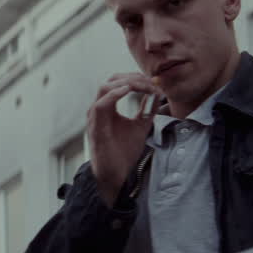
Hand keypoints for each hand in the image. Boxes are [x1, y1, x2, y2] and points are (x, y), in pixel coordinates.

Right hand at [86, 73, 162, 206]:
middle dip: (133, 78)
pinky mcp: (95, 127)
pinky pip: (100, 105)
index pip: (119, 82)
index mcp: (108, 107)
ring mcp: (95, 117)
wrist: (115, 174)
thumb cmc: (123, 152)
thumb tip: (157, 93)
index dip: (137, 79)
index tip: (155, 84)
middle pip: (112, 80)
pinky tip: (128, 91)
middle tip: (152, 83)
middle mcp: (98, 109)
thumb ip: (147, 109)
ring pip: (105, 88)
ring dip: (127, 83)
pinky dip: (114, 95)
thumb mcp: (141, 126)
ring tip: (144, 86)